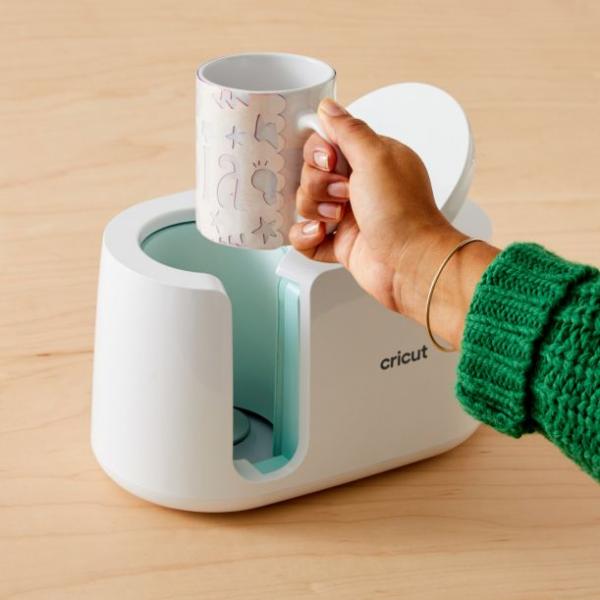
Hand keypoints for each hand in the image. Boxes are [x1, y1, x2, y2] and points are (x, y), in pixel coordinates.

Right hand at [289, 97, 497, 346]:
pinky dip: (306, 237)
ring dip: (315, 211)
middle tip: (343, 194)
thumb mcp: (377, 157)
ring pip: (305, 205)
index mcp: (369, 160)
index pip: (324, 145)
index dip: (317, 153)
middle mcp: (357, 186)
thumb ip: (349, 129)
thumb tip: (329, 107)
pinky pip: (304, 237)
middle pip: (310, 175)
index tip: (329, 162)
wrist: (411, 264)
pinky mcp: (338, 244)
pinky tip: (321, 235)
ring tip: (339, 218)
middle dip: (317, 185)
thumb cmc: (402, 213)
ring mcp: (346, 216)